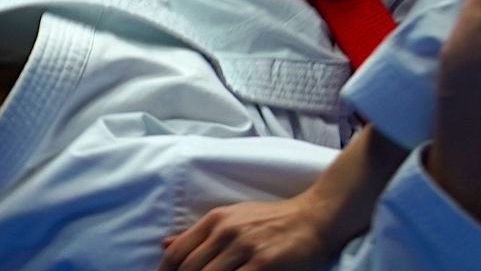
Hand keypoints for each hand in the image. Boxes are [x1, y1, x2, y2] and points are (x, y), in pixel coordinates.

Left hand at [158, 196, 330, 270]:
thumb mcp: (234, 216)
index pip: (177, 253)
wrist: (315, 217)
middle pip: (189, 270)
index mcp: (217, 219)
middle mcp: (227, 231)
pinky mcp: (263, 263)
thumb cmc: (273, 219)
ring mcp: (246, 247)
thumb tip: (165, 244)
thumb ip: (200, 232)